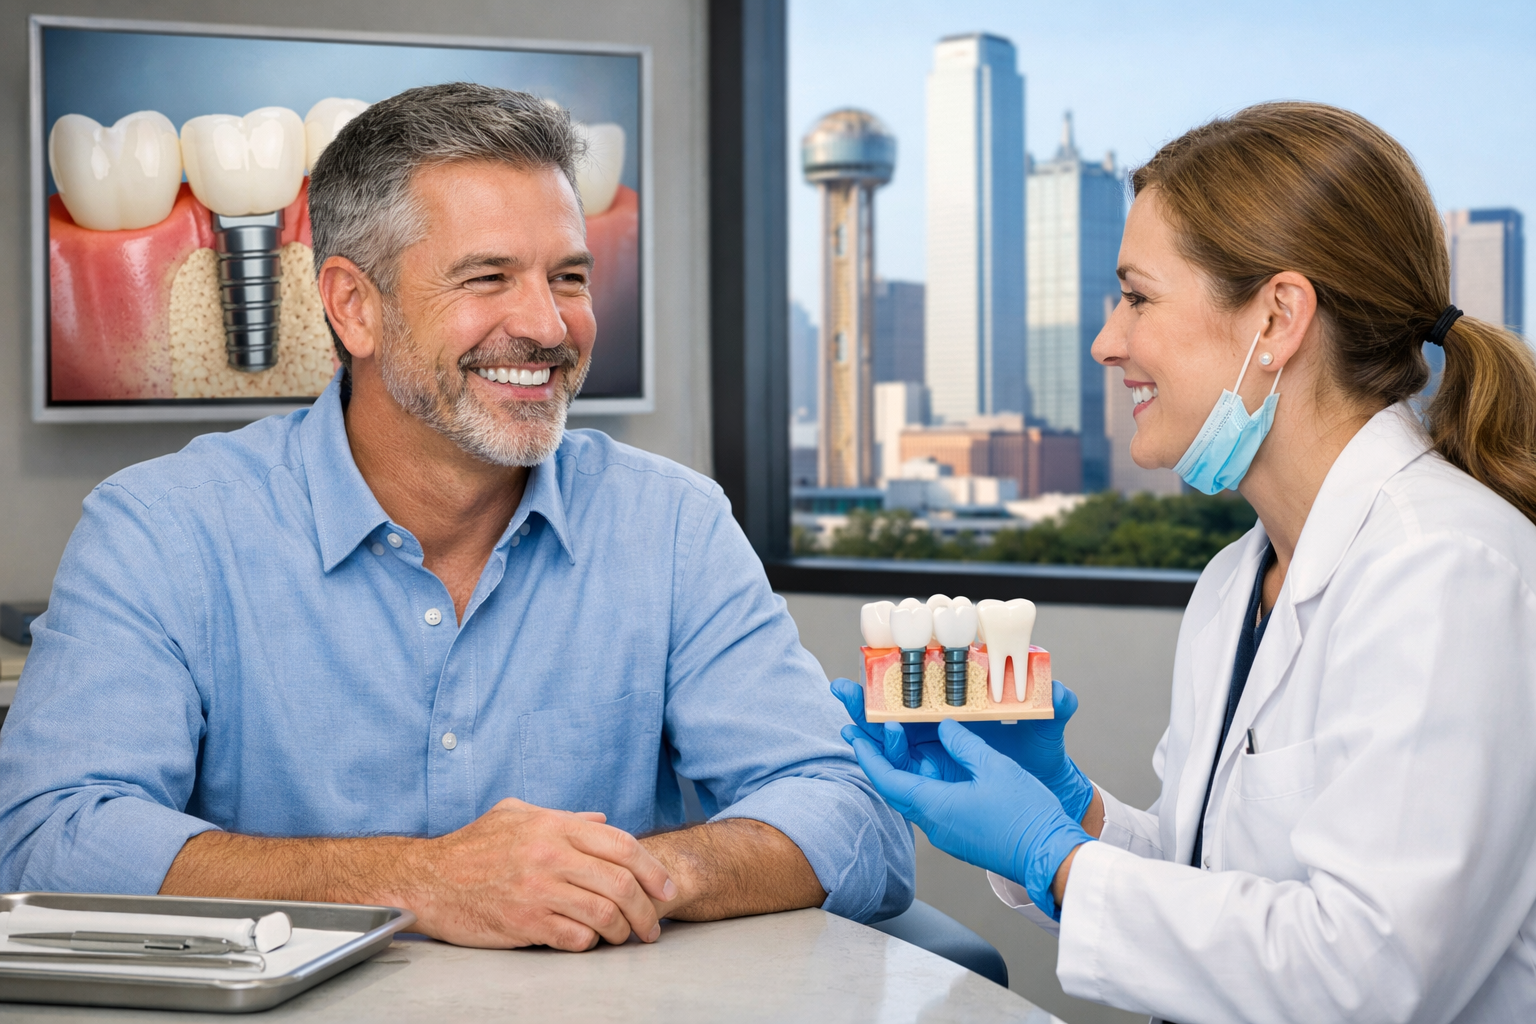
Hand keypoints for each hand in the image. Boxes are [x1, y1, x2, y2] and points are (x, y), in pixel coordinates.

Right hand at [406, 798, 676, 950]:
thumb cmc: (472, 847)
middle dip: (648, 910)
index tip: (666, 889)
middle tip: (653, 925)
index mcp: (554, 827)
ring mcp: (538, 891)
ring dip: (623, 932)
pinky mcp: (524, 923)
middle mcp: (551, 856)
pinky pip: (575, 939)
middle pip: (621, 884)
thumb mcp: (516, 814)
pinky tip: (591, 942)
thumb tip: (601, 821)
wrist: (427, 880)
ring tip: (626, 937)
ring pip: (604, 915)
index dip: (653, 869)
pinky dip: (591, 944)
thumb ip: (563, 817)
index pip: (623, 845)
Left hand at [829, 677, 1095, 820]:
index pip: (887, 779)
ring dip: (901, 769)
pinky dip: (922, 782)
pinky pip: (931, 806)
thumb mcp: (995, 767)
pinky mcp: (960, 837)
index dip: (868, 755)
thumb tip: (943, 727)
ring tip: (895, 740)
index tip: (854, 733)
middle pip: (895, 788)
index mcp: (935, 805)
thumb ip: (964, 744)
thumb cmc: (1027, 815)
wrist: (1051, 859)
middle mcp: (934, 824)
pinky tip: (931, 764)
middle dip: (878, 758)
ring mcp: (947, 833)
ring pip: (913, 797)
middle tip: (864, 730)